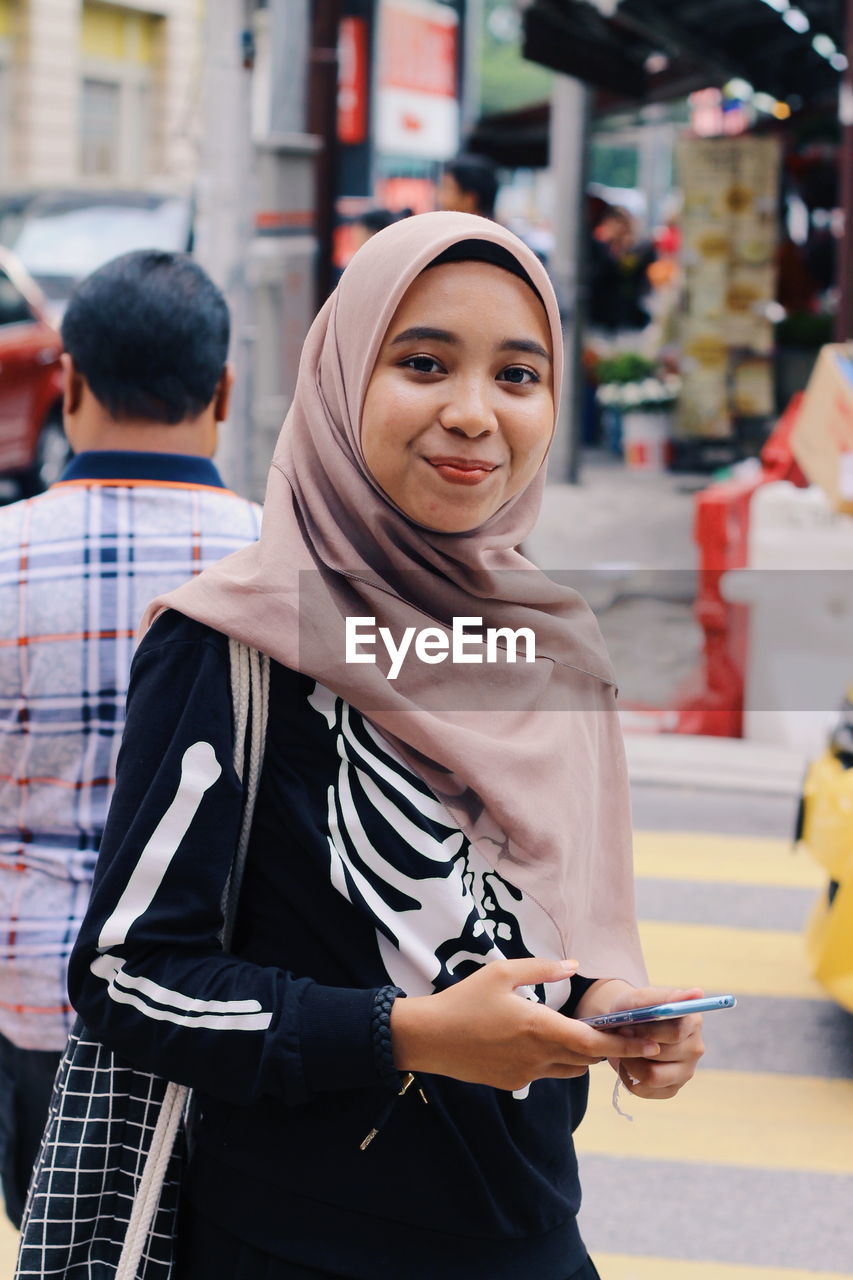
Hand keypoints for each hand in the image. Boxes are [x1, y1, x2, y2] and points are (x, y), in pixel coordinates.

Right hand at [390, 959, 667, 1092]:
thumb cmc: (464, 1000)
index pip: (595, 1042)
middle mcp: (538, 1056)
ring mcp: (526, 1074)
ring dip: (584, 1055)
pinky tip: (544, 1041)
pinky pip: (546, 1073)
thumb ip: (542, 969)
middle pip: (588, 1058)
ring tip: (591, 1036)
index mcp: (540, 1028)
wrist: (430, 1039)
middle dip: (611, 1049)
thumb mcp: (502, 972)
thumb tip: (573, 965)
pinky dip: (557, 1060)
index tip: (651, 1043)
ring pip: (570, 1068)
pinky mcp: (513, 1083)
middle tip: (633, 1038)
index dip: (625, 1044)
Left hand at [603, 984, 705, 1100]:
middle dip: (635, 1046)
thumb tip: (698, 992)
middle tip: (619, 1037)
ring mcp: (686, 1071)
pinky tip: (626, 1063)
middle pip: (664, 1055)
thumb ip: (665, 997)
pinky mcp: (672, 1089)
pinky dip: (629, 1077)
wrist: (624, 1026)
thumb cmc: (634, 1009)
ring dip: (630, 1063)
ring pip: (654, 1076)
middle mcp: (695, 1048)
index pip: (676, 1032)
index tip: (626, 1027)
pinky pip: (647, 1090)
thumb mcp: (640, 998)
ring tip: (621, 1049)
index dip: (648, 1032)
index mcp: (693, 1021)